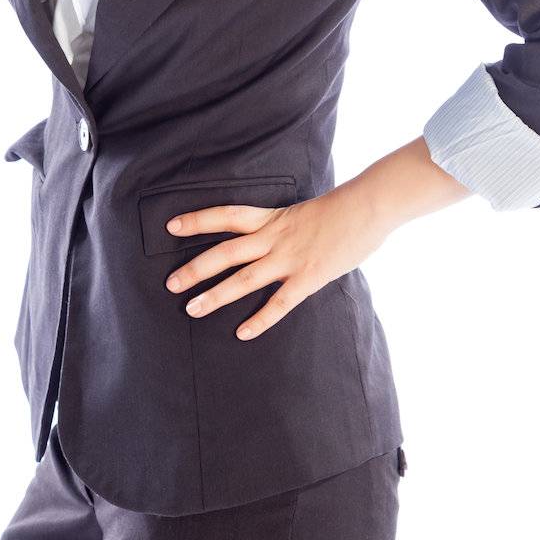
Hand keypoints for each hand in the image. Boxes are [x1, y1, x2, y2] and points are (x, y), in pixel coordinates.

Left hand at [162, 180, 392, 339]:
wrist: (368, 206)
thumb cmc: (340, 208)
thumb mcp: (302, 212)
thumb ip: (283, 228)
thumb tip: (269, 240)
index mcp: (271, 217)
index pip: (225, 216)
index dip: (197, 220)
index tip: (171, 226)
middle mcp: (273, 237)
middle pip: (225, 253)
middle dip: (195, 269)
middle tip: (171, 284)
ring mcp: (289, 258)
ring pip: (243, 279)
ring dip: (215, 295)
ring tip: (192, 309)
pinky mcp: (308, 278)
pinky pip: (279, 303)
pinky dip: (260, 319)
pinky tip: (242, 333)